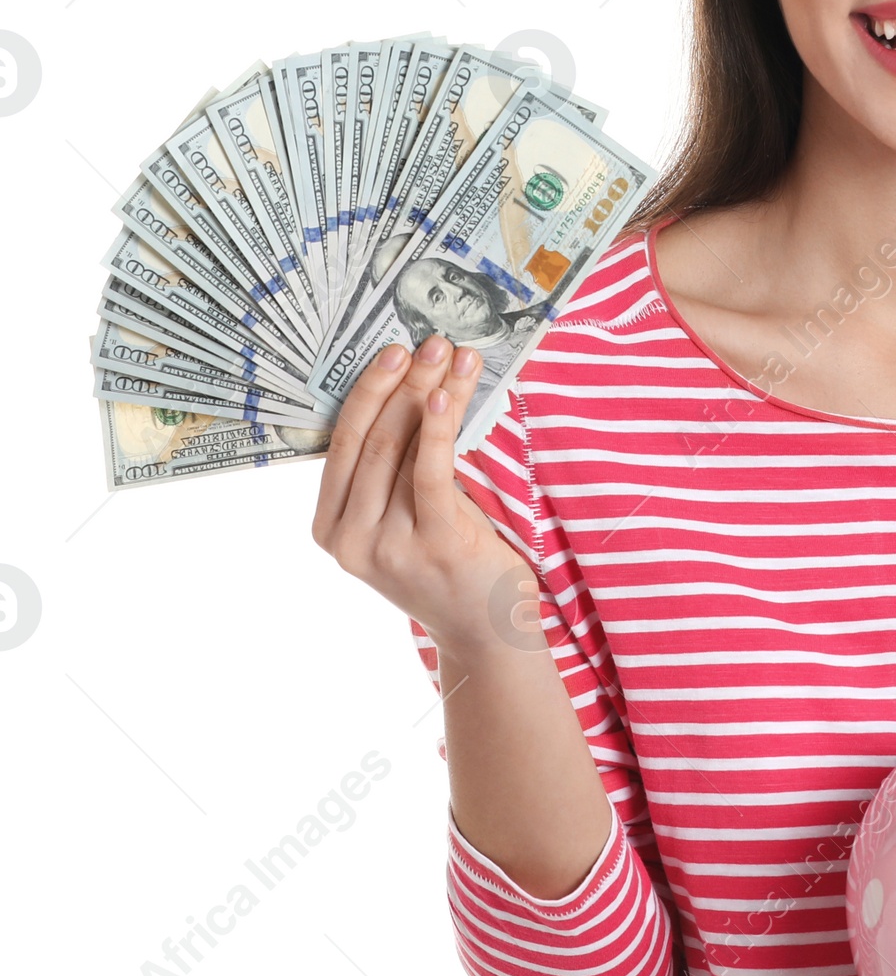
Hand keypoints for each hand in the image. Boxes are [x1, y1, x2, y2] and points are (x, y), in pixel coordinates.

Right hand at [311, 333, 530, 645]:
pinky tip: (447, 394)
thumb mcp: (405, 516)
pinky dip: (439, 427)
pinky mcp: (435, 545)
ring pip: (403, 449)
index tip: (392, 351)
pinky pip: (432, 472)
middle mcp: (351, 540)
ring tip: (452, 355)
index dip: (367, 392)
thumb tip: (413, 387)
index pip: (343, 445)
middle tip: (428, 343)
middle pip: (372, 440)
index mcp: (332, 529)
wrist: (484, 632)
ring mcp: (390, 546)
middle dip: (401, 384)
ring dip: (431, 393)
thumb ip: (396, 470)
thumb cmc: (448, 564)